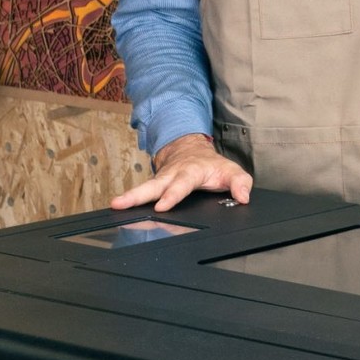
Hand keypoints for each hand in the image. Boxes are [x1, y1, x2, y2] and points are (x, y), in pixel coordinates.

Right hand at [110, 133, 252, 211]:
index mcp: (191, 171)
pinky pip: (141, 194)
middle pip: (154, 185)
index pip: (181, 184)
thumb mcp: (232, 170)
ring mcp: (161, 179)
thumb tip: (244, 197)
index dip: (172, 195)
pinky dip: (129, 201)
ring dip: (129, 197)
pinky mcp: (154, 185)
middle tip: (122, 204)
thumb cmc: (212, 165)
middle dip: (138, 195)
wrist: (192, 150)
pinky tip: (117, 210)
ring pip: (144, 188)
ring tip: (115, 205)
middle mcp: (172, 174)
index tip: (162, 206)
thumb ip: (240, 183)